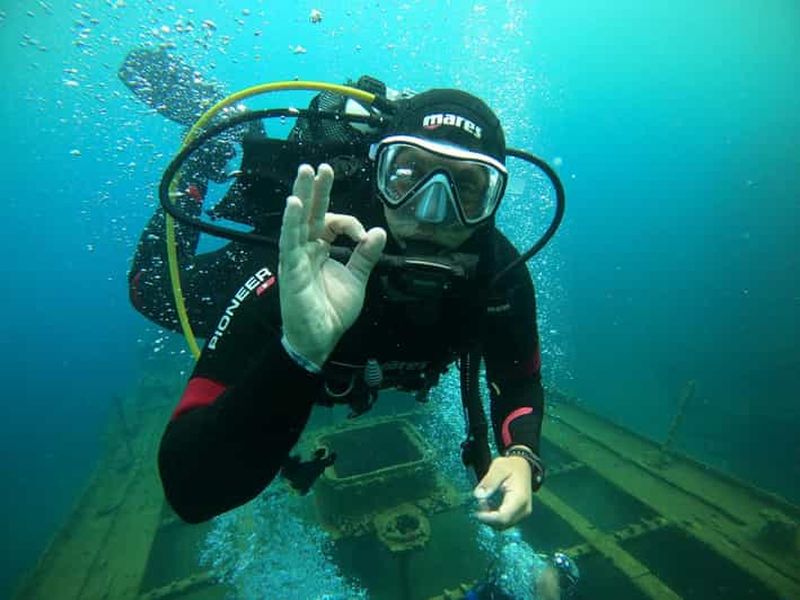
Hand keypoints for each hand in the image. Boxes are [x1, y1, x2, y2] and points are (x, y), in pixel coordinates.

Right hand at [279, 163, 386, 366]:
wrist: (320, 338)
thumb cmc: (332, 311)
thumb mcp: (357, 279)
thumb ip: (366, 255)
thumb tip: (378, 231)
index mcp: (318, 250)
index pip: (330, 222)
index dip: (349, 222)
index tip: (363, 236)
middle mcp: (304, 249)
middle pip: (309, 213)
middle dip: (315, 189)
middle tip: (320, 167)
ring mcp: (295, 257)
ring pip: (297, 220)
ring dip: (301, 195)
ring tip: (305, 172)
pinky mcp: (290, 268)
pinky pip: (289, 241)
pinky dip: (291, 222)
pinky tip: (294, 204)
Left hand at [473, 453, 532, 528]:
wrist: (523, 466)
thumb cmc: (509, 466)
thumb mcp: (498, 468)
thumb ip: (489, 482)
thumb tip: (478, 496)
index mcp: (519, 499)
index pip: (503, 517)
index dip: (487, 518)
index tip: (475, 512)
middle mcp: (524, 510)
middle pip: (503, 524)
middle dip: (487, 517)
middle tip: (480, 502)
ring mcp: (523, 514)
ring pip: (503, 525)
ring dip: (490, 517)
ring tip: (485, 501)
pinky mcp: (520, 515)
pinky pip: (505, 522)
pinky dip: (494, 516)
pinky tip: (490, 504)